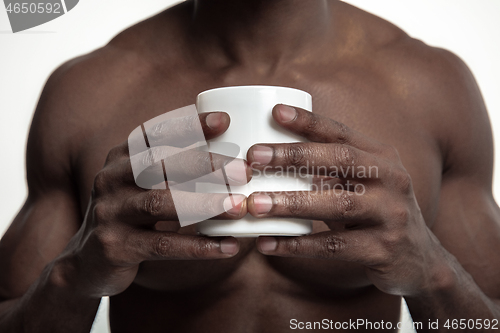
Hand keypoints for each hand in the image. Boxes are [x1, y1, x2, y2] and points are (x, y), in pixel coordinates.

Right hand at [59, 112, 249, 297]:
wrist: (88, 261)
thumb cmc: (130, 215)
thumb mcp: (141, 185)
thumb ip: (171, 168)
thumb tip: (229, 153)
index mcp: (121, 158)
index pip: (154, 133)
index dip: (189, 125)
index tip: (225, 121)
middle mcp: (110, 179)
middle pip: (158, 164)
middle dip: (204, 164)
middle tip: (243, 171)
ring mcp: (109, 213)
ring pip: (160, 203)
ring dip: (205, 204)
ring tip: (240, 207)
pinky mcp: (114, 247)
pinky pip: (162, 245)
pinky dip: (198, 246)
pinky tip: (227, 247)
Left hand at [247, 104, 450, 296]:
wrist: (420, 260)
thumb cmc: (375, 214)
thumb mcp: (362, 185)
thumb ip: (331, 170)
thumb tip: (273, 158)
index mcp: (382, 158)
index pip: (342, 133)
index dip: (309, 121)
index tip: (275, 112)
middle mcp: (392, 180)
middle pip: (341, 159)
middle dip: (294, 156)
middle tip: (254, 156)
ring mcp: (391, 215)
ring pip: (338, 203)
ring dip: (291, 203)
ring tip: (254, 204)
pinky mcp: (383, 250)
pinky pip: (334, 247)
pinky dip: (298, 245)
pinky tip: (268, 244)